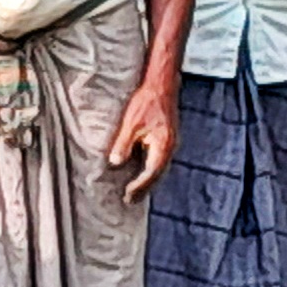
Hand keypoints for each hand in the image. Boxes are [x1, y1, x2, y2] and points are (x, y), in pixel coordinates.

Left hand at [106, 79, 179, 195]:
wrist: (161, 85)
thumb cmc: (145, 102)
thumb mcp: (130, 123)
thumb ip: (123, 144)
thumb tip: (115, 164)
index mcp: (162, 146)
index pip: (151, 173)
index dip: (139, 186)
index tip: (126, 195)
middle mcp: (170, 147)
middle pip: (157, 174)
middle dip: (144, 188)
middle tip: (129, 201)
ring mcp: (170, 143)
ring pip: (159, 168)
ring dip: (148, 181)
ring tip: (134, 192)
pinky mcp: (167, 139)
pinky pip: (159, 160)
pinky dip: (150, 170)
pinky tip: (141, 173)